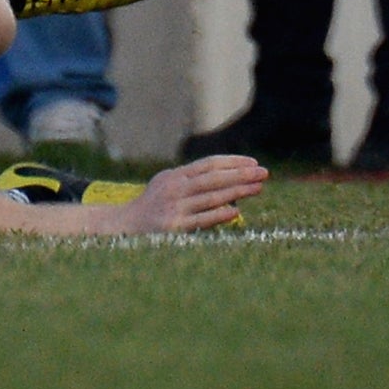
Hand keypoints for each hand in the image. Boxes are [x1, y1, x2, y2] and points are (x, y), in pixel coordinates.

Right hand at [120, 155, 266, 232]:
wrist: (124, 226)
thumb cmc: (152, 206)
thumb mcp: (166, 185)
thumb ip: (190, 181)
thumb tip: (223, 180)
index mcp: (175, 175)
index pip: (208, 164)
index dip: (232, 162)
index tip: (253, 163)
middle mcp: (175, 187)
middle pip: (213, 178)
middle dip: (241, 174)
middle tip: (264, 173)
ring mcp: (174, 206)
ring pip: (211, 196)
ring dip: (237, 191)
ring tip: (258, 188)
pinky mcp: (174, 226)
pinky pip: (201, 219)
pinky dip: (219, 214)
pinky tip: (235, 211)